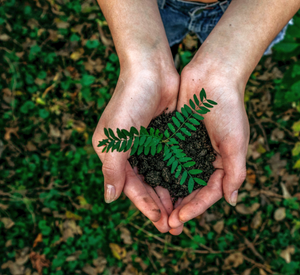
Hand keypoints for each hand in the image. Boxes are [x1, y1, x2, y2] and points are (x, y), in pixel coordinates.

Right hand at [92, 64, 178, 232]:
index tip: (161, 223)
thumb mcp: (116, 137)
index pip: (130, 187)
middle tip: (175, 226)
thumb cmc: (130, 100)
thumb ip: (113, 169)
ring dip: (170, 195)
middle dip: (159, 206)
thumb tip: (110, 199)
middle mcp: (130, 152)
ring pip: (160, 177)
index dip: (145, 206)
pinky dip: (178, 176)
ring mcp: (148, 144)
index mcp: (113, 154)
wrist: (151, 68)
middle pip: (146, 186)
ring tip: (183, 214)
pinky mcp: (164, 136)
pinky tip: (190, 189)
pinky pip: (171, 162)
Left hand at [168, 60, 248, 234]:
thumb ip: (235, 172)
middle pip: (191, 190)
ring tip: (155, 211)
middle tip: (165, 225)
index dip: (194, 208)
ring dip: (167, 195)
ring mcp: (189, 148)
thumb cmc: (228, 108)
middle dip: (179, 208)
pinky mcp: (175, 137)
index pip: (208, 193)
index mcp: (223, 163)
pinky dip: (159, 173)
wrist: (213, 75)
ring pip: (176, 178)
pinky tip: (147, 184)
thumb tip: (231, 201)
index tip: (178, 219)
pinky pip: (166, 159)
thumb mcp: (236, 142)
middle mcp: (205, 159)